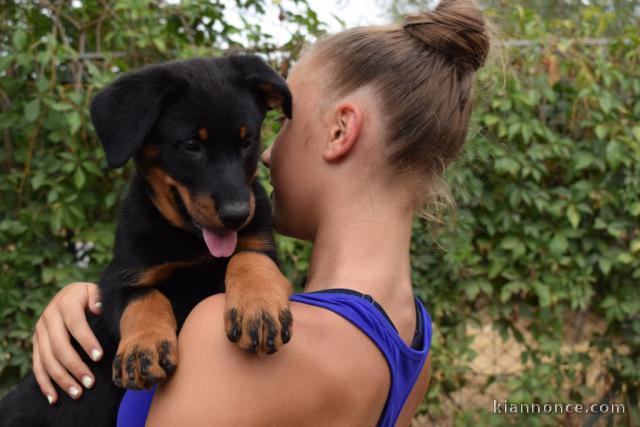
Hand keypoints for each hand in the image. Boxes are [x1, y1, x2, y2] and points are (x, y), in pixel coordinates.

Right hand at [32, 282, 102, 403]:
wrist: (70, 294)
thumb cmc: (91, 297)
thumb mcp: (96, 293)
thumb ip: (99, 300)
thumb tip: (99, 308)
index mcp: (66, 302)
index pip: (76, 324)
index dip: (87, 341)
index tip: (99, 357)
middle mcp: (49, 316)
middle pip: (59, 346)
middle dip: (75, 366)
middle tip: (90, 382)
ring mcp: (40, 331)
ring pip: (47, 359)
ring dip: (62, 378)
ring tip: (78, 392)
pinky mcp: (35, 343)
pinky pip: (37, 366)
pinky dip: (45, 383)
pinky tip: (54, 397)